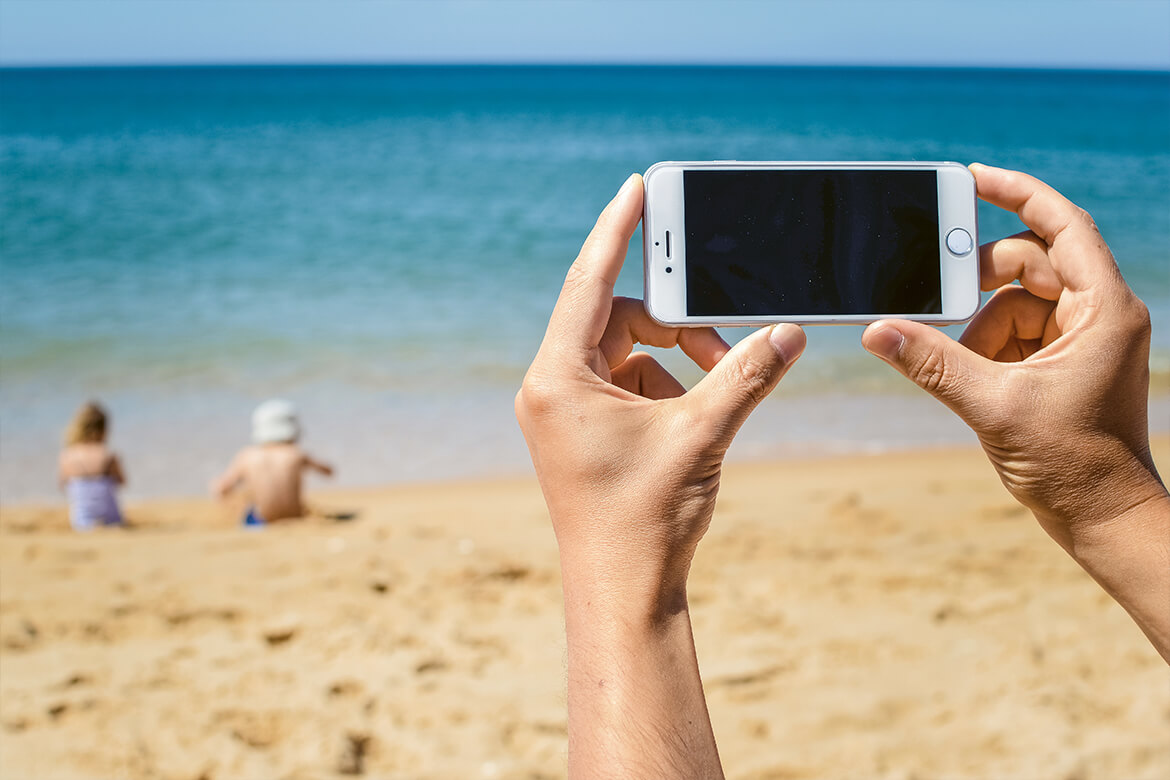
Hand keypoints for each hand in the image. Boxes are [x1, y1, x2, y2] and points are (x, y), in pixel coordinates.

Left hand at [516, 173, 804, 775]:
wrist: (622, 591)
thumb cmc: (644, 521)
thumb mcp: (702, 435)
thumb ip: (745, 376)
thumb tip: (790, 332)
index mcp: (558, 378)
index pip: (589, 281)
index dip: (618, 230)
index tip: (638, 186)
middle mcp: (552, 386)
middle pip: (618, 317)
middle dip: (677, 321)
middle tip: (724, 335)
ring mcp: (567, 408)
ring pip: (629, 349)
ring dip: (678, 358)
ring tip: (718, 389)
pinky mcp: (585, 428)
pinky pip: (630, 380)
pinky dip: (668, 384)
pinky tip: (695, 416)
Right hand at [862, 163, 1169, 657]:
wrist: (1101, 518)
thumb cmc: (1073, 464)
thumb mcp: (992, 405)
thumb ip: (931, 361)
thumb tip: (877, 330)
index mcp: (1104, 309)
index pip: (1061, 225)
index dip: (1016, 192)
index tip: (970, 176)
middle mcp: (1099, 315)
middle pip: (1029, 264)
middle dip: (978, 285)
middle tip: (937, 300)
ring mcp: (1082, 340)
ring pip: (1015, 303)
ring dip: (979, 330)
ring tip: (970, 374)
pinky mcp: (1063, 364)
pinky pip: (1014, 334)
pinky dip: (986, 351)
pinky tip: (978, 385)